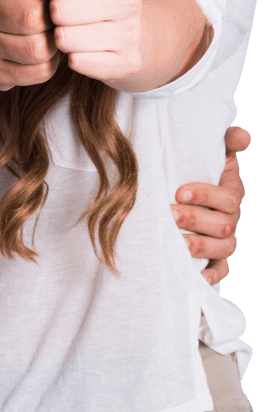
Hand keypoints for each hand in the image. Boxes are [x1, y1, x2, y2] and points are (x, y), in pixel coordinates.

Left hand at [172, 125, 249, 285]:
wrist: (181, 188)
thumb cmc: (195, 166)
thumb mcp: (209, 149)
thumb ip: (226, 140)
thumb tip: (243, 136)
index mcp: (231, 192)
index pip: (228, 198)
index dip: (205, 196)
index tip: (178, 192)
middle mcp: (231, 217)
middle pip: (224, 225)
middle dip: (196, 220)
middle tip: (169, 214)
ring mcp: (224, 239)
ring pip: (224, 248)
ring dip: (199, 246)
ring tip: (175, 241)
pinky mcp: (215, 258)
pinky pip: (220, 272)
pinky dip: (210, 276)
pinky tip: (195, 275)